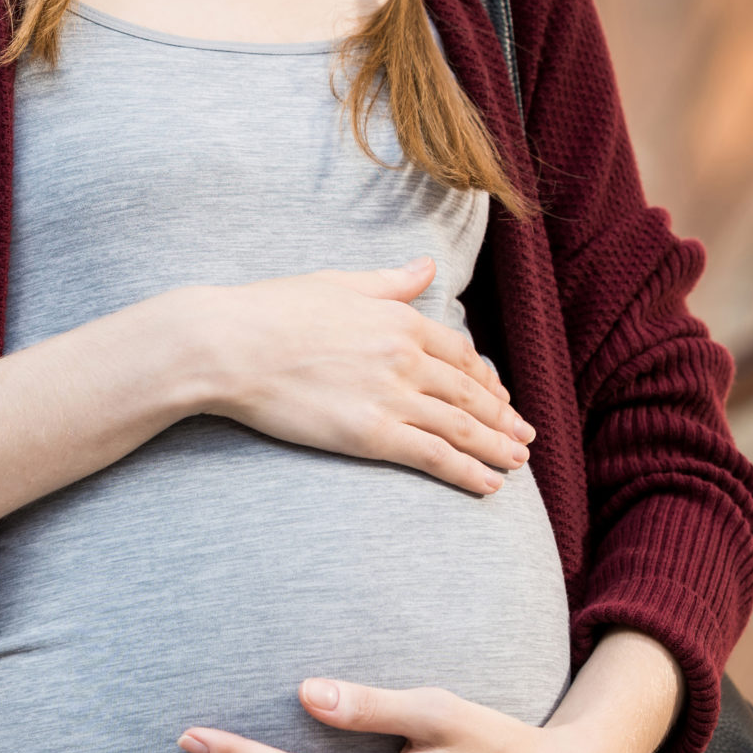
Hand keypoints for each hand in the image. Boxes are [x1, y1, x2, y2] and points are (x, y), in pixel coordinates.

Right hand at [0, 253, 531, 526]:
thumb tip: (427, 268)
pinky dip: (469, 472)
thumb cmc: (270, 311)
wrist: (228, 345)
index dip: (486, 380)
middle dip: (503, 418)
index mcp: (399, 318)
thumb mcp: (337, 283)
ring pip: (462, 427)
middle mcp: (405, 355)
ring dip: (497, 448)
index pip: (460, 353)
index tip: (500, 397)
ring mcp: (391, 395)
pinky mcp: (371, 434)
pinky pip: (435, 456)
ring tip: (518, 463)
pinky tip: (490, 485)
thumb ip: (390, 282)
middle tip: (525, 436)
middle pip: (471, 392)